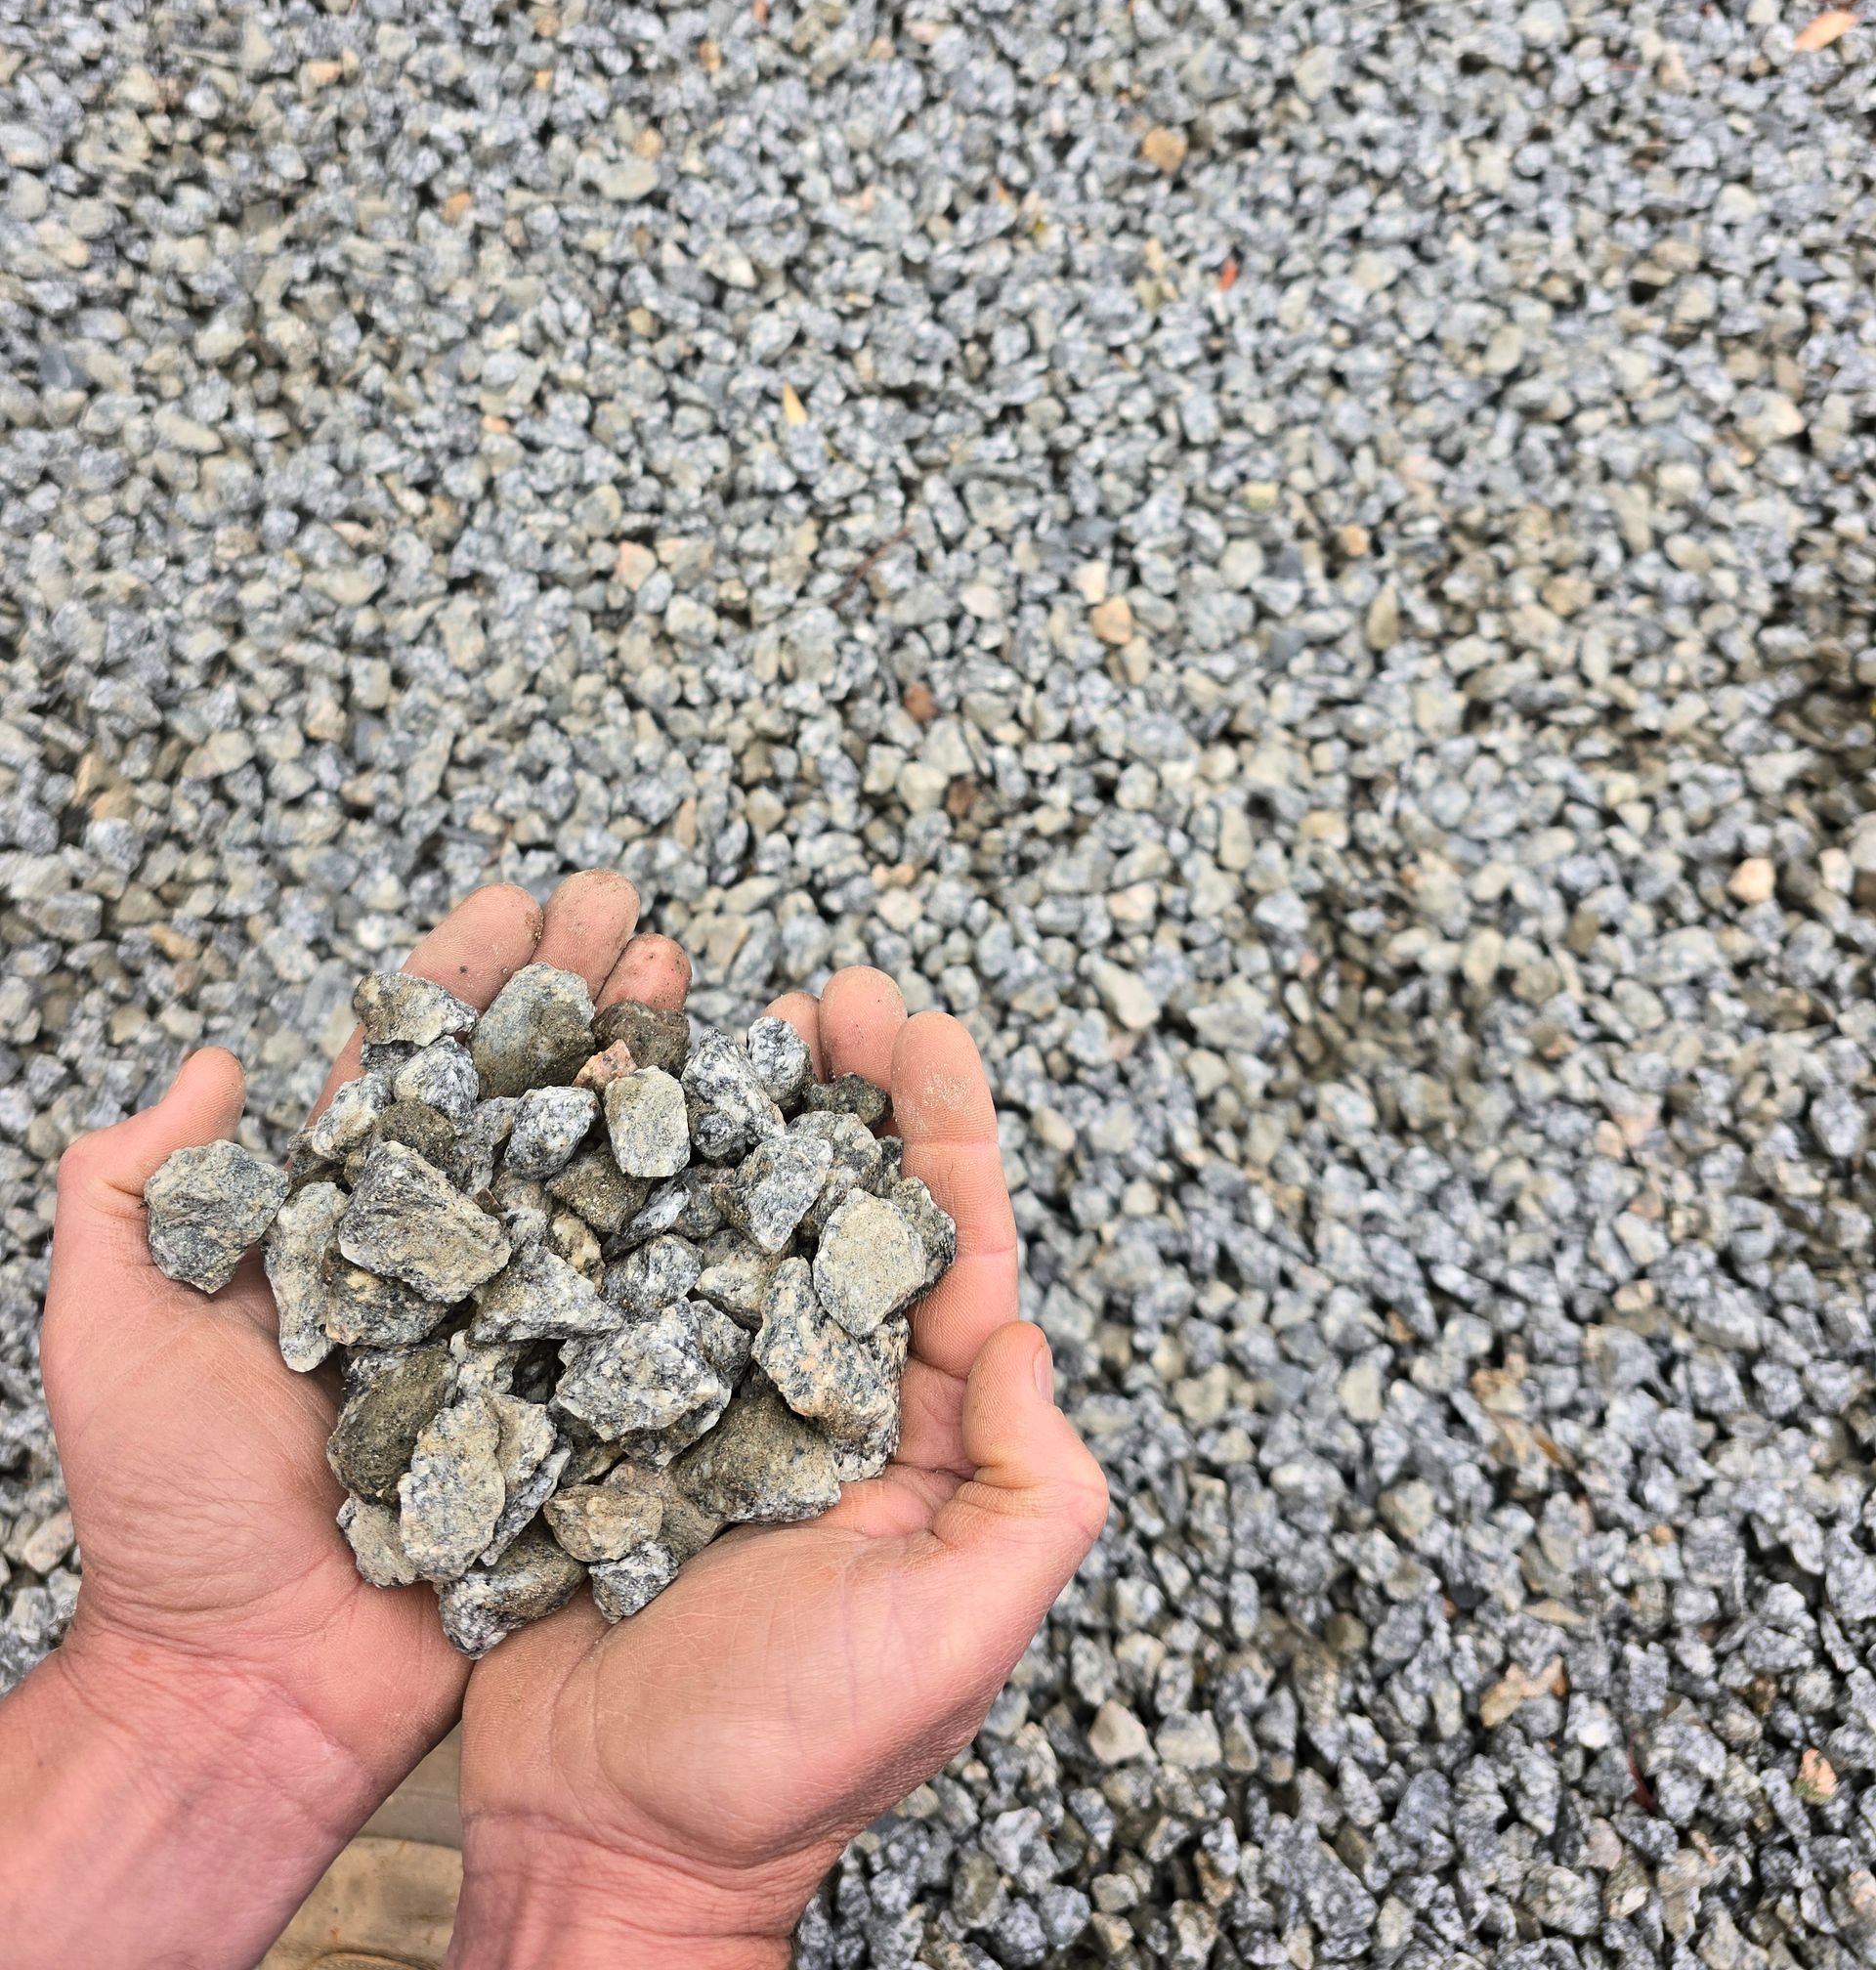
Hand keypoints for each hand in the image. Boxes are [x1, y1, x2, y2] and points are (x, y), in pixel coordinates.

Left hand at [0, 869, 667, 1969]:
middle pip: (518, 1099)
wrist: (250, 1690)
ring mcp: (511, 1327)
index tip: (519, 904)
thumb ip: (132, 1194)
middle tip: (634, 916)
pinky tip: (743, 1146)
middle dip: (577, 998)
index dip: (465, 984)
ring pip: (590, 1176)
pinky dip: (694, 1225)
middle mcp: (436, 1260)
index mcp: (336, 1228)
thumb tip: (213, 1065)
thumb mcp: (107, 1333)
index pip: (409, 1073)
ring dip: (643, 1075)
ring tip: (693, 987)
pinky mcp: (570, 1405)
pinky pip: (642, 1304)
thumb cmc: (165, 1519)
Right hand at [449, 966, 1108, 1969]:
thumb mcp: (957, 1636)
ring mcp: (714, 1403)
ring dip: (741, 1119)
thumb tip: (1019, 1332)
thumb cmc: (791, 1761)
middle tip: (829, 989)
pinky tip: (613, 1119)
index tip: (924, 1031)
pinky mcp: (611, 1418)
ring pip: (739, 1226)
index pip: (953, 1256)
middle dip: (847, 1095)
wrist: (609, 1845)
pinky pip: (627, 1285)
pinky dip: (626, 1197)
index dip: (946, 1136)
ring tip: (728, 1015)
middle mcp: (823, 1402)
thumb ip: (1029, 1490)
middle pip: (847, 1212)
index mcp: (920, 1442)